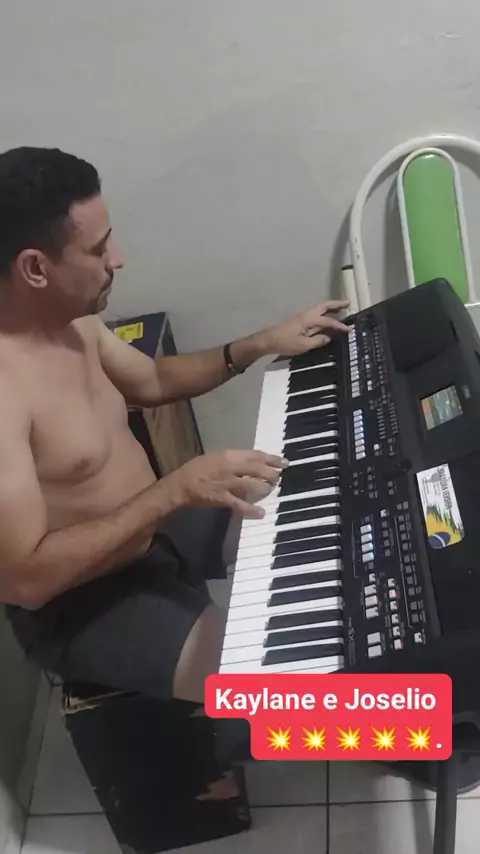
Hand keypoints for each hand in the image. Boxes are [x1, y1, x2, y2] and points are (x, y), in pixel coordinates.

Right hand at [169, 449, 287, 517]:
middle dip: (272, 475)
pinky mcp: (223, 499)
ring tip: (268, 490)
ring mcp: (227, 484)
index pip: (256, 455)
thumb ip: (234, 459)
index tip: (284, 463)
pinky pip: (241, 505)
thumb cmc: (198, 468)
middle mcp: (231, 468)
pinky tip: (261, 513)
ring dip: (265, 489)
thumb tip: (252, 462)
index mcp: (229, 455)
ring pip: (254, 485)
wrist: (182, 484)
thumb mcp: (216, 456)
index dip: (273, 459)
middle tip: (276, 479)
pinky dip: (252, 510)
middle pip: (259, 470)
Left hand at [260, 300, 349, 356]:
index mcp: (308, 320)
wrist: (268, 340)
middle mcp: (306, 315)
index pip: (327, 320)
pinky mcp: (299, 321)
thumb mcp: (303, 345)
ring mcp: (302, 317)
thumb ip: (317, 341)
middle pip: (324, 306)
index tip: (349, 329)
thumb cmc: (285, 343)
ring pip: (319, 308)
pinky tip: (327, 318)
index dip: (339, 325)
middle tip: (348, 304)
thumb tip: (328, 338)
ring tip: (342, 309)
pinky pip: (315, 314)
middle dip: (336, 304)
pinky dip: (324, 313)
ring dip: (331, 307)